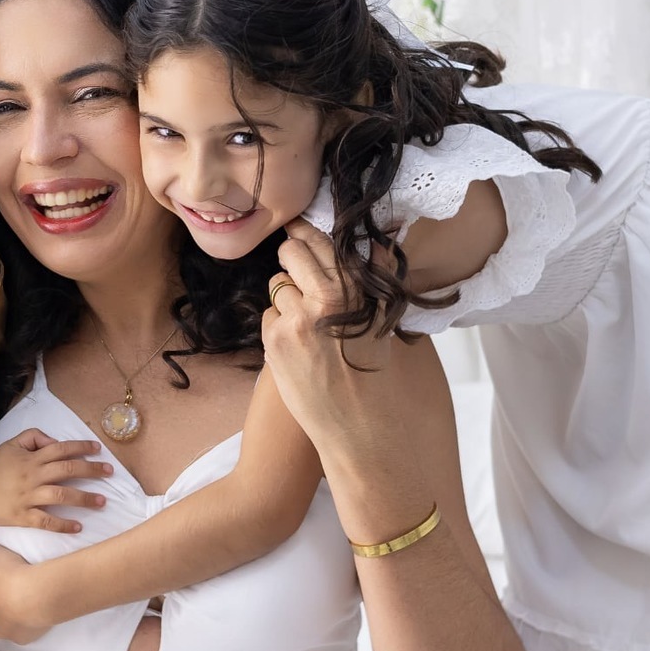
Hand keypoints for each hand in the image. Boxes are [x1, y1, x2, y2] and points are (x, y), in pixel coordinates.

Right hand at [0, 429, 110, 533]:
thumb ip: (34, 437)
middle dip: (92, 470)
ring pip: (61, 495)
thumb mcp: (11, 444)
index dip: (82, 448)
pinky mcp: (23, 516)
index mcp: (32, 458)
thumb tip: (54, 440)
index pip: (62, 449)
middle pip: (68, 470)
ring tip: (102, 501)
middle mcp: (34, 476)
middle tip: (110, 472)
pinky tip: (78, 527)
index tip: (99, 450)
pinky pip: (46, 521)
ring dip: (84, 498)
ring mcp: (29, 497)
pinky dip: (63, 524)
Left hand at [0, 536, 53, 642]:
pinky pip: (18, 630)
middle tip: (14, 581)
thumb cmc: (11, 571)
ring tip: (26, 596)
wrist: (38, 596)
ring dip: (9, 609)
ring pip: (1, 617)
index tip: (1, 567)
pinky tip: (32, 612)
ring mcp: (1, 627)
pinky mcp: (18, 637)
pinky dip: (23, 623)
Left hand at [260, 218, 394, 456]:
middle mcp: (328, 297)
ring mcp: (297, 318)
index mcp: (357, 288)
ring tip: (307, 324)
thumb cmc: (371, 369)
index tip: (299, 228)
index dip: (306, 233)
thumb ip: (375, 275)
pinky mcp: (276, 339)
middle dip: (291, 258)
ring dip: (286, 297)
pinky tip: (297, 345)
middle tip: (300, 276)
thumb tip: (378, 236)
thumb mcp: (381, 317)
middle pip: (291, 251)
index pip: (321, 241)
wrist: (357, 422)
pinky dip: (277, 325)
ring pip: (277, 284)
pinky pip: (268, 314)